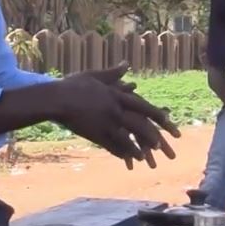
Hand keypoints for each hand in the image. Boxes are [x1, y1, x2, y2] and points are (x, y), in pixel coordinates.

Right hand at [55, 65, 179, 167]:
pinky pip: (112, 146)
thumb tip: (127, 65)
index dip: (155, 114)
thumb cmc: (74, 85)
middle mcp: (114, 110)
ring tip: (147, 157)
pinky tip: (127, 160)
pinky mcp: (95, 134)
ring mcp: (105, 124)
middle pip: (138, 125)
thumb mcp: (95, 76)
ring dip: (138, 149)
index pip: (142, 106)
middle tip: (162, 145)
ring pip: (127, 138)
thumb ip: (113, 74)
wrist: (56, 99)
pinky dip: (121, 153)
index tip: (167, 119)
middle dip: (151, 136)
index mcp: (116, 96)